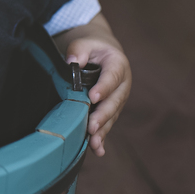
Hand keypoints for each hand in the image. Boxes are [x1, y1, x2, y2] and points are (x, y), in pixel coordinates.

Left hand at [54, 13, 130, 156]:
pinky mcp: (111, 109)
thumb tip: (72, 62)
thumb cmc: (93, 47)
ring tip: (94, 143)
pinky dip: (103, 137)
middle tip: (91, 126)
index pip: (112, 77)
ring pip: (112, 116)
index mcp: (118, 65)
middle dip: (103, 115)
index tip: (93, 97)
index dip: (104, 87)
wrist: (103, 53)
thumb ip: (79, 50)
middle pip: (114, 101)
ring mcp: (118, 99)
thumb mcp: (86, 42)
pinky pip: (108, 124)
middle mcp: (122, 85)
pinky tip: (98, 150)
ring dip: (103, 130)